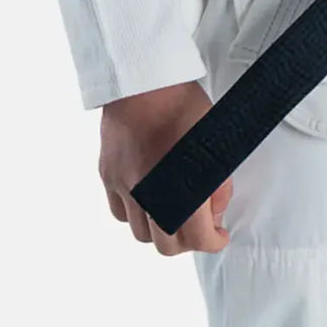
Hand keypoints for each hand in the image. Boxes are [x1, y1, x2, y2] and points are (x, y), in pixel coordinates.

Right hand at [99, 80, 233, 252]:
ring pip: (140, 233)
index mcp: (180, 187)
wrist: (143, 80)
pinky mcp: (107, 176)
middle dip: (187, 241)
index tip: (219, 235)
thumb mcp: (213, 140)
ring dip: (159, 230)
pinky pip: (120, 212)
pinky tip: (147, 198)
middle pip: (166, 246)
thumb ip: (217, 182)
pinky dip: (134, 214)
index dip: (213, 242)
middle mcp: (149, 194)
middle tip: (198, 225)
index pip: (198, 238)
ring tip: (172, 211)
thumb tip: (214, 212)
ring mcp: (124, 187)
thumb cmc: (181, 104)